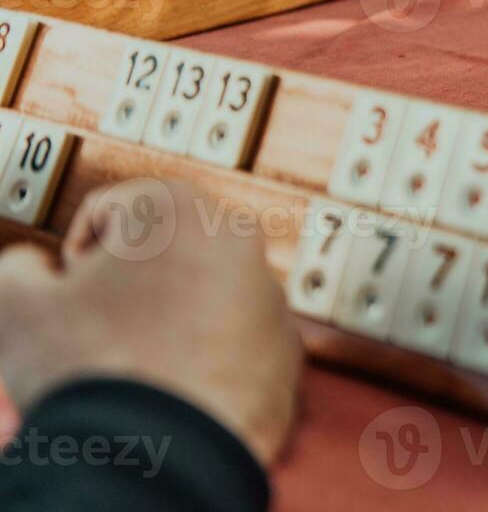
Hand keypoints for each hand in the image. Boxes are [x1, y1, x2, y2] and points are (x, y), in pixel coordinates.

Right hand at [0, 179, 301, 463]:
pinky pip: (237, 346)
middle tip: (101, 329)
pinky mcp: (286, 352)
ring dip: (172, 321)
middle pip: (167, 253)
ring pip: (206, 298)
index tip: (72, 292)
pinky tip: (174, 390)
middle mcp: (239, 242)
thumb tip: (33, 267)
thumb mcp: (18, 307)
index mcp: (177, 208)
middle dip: (131, 285)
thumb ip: (18, 267)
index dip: (79, 255)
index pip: (113, 210)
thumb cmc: (92, 369)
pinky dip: (208, 362)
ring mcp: (271, 297)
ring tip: (137, 365)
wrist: (159, 454)